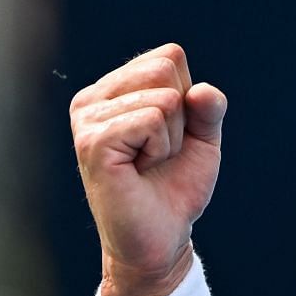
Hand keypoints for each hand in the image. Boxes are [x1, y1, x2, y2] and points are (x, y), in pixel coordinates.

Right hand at [70, 43, 228, 295]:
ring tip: (149, 164)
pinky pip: (153, 119)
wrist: (161, 238)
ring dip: (172, 138)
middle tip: (160, 152)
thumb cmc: (174, 187)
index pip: (169, 57)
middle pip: (166, 70)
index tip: (170, 135)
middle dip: (181, 116)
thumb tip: (201, 90)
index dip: (187, 98)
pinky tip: (140, 170)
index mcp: (113, 90)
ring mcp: (87, 119)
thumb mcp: (201, 139)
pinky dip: (161, 148)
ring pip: (165, 98)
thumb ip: (208, 107)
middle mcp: (92, 98)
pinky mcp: (93, 142)